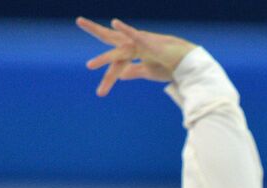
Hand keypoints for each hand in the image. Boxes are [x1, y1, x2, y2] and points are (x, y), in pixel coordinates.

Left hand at [76, 16, 195, 96]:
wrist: (187, 66)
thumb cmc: (170, 67)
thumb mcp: (148, 71)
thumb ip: (133, 71)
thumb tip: (120, 75)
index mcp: (132, 51)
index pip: (113, 57)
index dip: (102, 64)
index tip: (99, 89)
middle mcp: (133, 45)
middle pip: (110, 40)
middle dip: (94, 29)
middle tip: (79, 20)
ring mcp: (141, 44)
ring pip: (119, 50)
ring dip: (104, 59)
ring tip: (89, 66)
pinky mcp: (150, 44)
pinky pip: (136, 36)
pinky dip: (126, 30)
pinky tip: (115, 23)